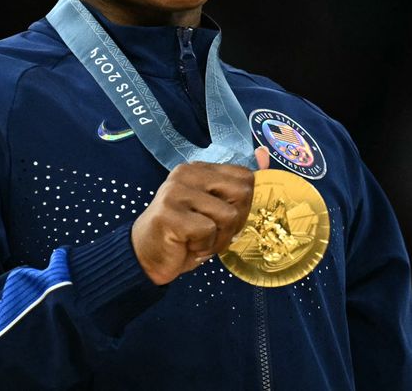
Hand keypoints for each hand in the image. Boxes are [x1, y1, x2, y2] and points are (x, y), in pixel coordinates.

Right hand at [131, 147, 270, 284]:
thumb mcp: (214, 207)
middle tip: (212, 233)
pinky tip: (187, 245)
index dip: (242, 205)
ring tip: (199, 241)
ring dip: (219, 239)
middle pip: (242, 193)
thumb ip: (236, 185)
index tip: (223, 219)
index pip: (245, 177)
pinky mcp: (169, 214)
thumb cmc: (184, 234)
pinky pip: (208, 230)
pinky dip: (203, 246)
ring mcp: (176, 192)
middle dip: (235, 222)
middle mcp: (186, 173)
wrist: (146, 256)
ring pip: (228, 215)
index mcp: (198, 168)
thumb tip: (265, 155)